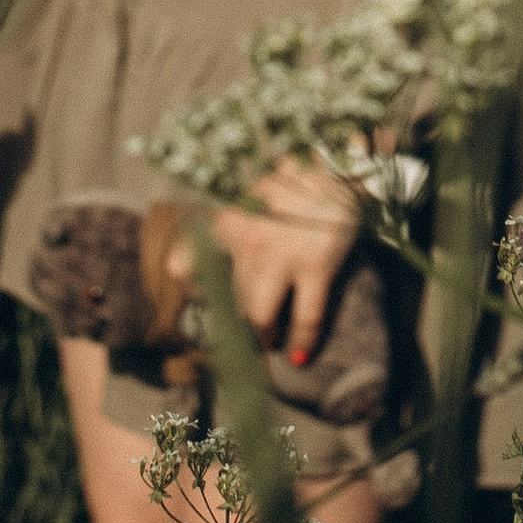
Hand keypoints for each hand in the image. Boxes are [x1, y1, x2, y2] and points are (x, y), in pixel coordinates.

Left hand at [209, 159, 360, 368]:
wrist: (338, 166)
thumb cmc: (294, 182)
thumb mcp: (252, 198)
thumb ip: (234, 226)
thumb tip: (218, 256)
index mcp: (227, 222)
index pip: (184, 263)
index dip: (191, 289)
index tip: (200, 299)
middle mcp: (247, 242)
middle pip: (228, 301)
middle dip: (233, 325)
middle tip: (242, 335)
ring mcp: (281, 257)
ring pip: (260, 316)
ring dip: (264, 336)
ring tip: (269, 343)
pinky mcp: (316, 267)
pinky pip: (306, 318)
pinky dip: (303, 341)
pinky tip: (300, 355)